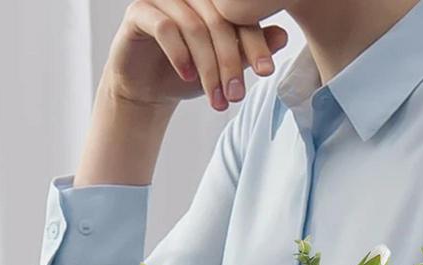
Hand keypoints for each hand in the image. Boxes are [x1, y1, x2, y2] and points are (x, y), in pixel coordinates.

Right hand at [106, 0, 287, 111]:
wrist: (145, 91)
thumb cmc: (185, 74)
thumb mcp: (221, 67)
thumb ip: (247, 51)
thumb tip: (283, 36)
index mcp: (212, 0)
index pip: (240, 14)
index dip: (256, 42)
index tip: (266, 71)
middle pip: (218, 21)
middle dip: (230, 62)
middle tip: (236, 95)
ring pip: (194, 27)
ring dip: (207, 67)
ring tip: (214, 97)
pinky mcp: (139, 11)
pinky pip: (164, 28)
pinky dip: (179, 54)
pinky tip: (187, 76)